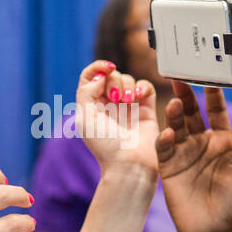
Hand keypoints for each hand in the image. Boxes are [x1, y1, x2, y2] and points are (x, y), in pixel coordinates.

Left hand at [76, 61, 158, 176]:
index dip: (98, 67)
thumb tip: (100, 76)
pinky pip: (146, 87)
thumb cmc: (105, 146)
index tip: (107, 68)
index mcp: (92, 105)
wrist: (129, 164)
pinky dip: (142, 87)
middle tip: (114, 98)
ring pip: (128, 79)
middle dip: (113, 80)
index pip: (91, 76)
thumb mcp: (85, 118)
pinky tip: (138, 97)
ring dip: (126, 86)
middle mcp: (109, 104)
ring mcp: (128, 106)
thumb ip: (86, 92)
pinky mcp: (146, 109)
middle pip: (111, 75)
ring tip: (127, 102)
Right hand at [156, 81, 231, 231]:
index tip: (213, 75)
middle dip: (185, 95)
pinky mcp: (169, 165)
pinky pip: (165, 148)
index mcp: (222, 139)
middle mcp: (200, 141)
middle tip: (180, 77)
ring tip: (174, 103)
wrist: (213, 229)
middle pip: (191, 112)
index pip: (216, 110)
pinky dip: (165, 139)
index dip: (214, 93)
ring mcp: (183, 152)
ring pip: (176, 126)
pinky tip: (168, 133)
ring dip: (173, 113)